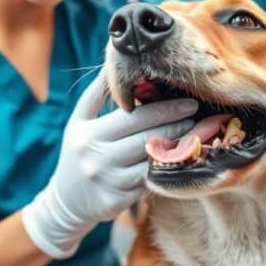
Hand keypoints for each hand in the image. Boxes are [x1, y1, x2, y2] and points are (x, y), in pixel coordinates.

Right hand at [21, 71, 197, 257]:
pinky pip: (149, 183)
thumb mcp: (78, 121)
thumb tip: (113, 63)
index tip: (189, 102)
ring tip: (197, 136)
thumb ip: (96, 94)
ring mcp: (108, 182)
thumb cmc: (78, 152)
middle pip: (147, 139)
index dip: (165, 109)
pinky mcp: (117, 202)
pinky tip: (182, 160)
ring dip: (178, 149)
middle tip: (199, 117)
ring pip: (152, 163)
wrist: (65, 200)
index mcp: (89, 134)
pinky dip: (167, 171)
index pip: (134, 118)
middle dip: (178, 126)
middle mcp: (97, 159)